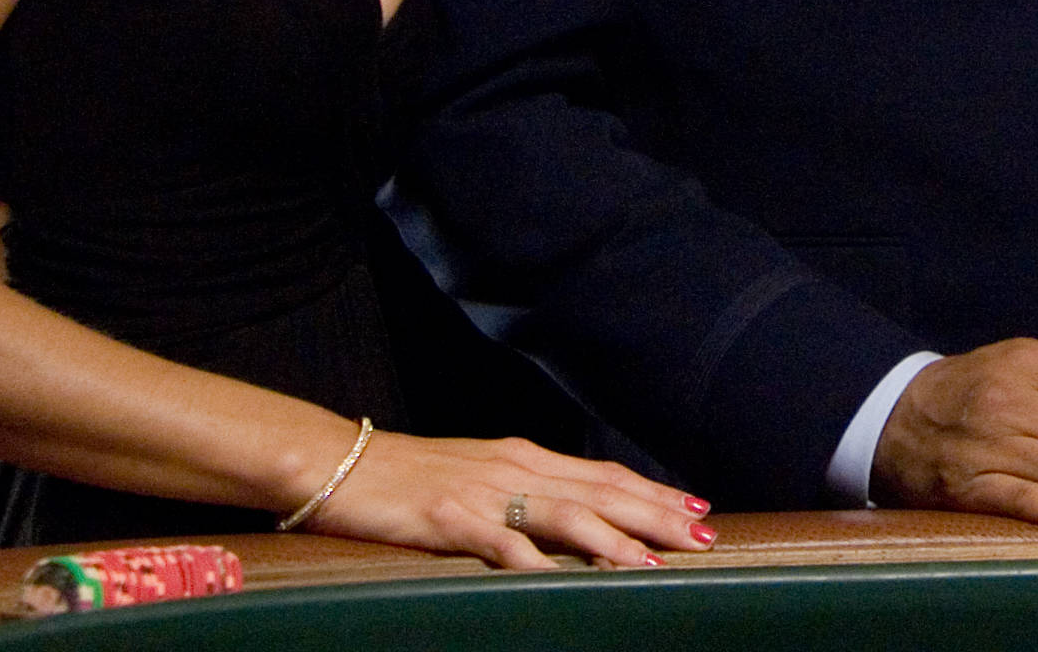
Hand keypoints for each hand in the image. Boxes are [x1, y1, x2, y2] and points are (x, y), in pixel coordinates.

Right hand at [309, 427, 709, 568]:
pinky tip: (569, 579)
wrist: (334, 461)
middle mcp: (514, 468)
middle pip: (601, 491)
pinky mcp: (449, 518)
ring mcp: (484, 493)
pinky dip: (543, 563)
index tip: (696, 506)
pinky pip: (504, 543)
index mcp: (522, 458)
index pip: (603, 474)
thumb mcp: (473, 476)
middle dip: (656, 513)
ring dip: (617, 539)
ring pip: (568, 515)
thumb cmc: (402, 476)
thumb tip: (562, 517)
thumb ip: (516, 493)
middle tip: (703, 533)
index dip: (652, 491)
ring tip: (657, 561)